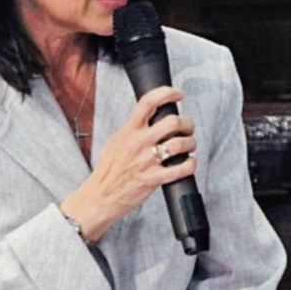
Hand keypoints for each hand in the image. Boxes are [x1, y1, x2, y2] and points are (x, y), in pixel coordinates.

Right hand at [60, 85, 195, 242]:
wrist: (99, 196)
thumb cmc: (107, 171)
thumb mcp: (115, 142)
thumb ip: (132, 129)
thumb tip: (149, 117)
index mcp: (128, 131)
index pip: (148, 102)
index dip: (167, 92)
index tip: (179, 94)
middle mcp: (138, 143)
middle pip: (173, 122)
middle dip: (187, 124)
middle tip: (188, 128)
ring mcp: (147, 161)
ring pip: (181, 144)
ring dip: (191, 143)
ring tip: (189, 146)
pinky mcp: (154, 179)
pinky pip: (182, 168)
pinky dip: (191, 164)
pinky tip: (188, 163)